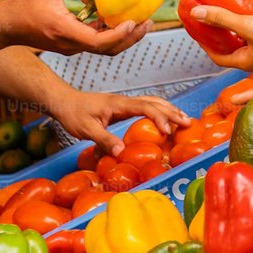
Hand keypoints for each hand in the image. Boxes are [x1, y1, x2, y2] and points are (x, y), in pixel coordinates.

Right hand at [0, 0, 149, 56]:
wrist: (4, 27)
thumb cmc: (21, 5)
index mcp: (65, 31)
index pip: (98, 41)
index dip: (119, 35)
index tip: (133, 22)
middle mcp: (71, 44)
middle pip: (108, 49)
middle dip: (130, 37)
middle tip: (147, 22)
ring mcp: (71, 47)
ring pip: (103, 49)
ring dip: (123, 38)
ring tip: (140, 22)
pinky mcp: (71, 44)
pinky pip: (95, 43)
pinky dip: (110, 35)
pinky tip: (119, 19)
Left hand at [49, 88, 190, 155]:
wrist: (64, 101)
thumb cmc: (74, 114)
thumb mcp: (86, 130)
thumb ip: (104, 140)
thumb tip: (122, 152)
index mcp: (119, 104)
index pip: (146, 107)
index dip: (159, 118)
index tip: (168, 132)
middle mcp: (125, 101)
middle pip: (155, 102)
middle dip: (172, 112)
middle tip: (188, 123)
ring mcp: (125, 102)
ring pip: (152, 101)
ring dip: (168, 109)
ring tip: (183, 119)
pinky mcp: (122, 106)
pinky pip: (146, 105)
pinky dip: (159, 110)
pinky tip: (163, 118)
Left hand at [187, 0, 252, 74]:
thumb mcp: (246, 27)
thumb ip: (221, 18)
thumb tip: (195, 13)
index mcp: (246, 61)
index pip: (219, 56)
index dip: (207, 45)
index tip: (198, 31)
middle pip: (235, 41)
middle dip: (224, 28)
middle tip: (214, 13)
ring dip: (244, 14)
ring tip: (234, 0)